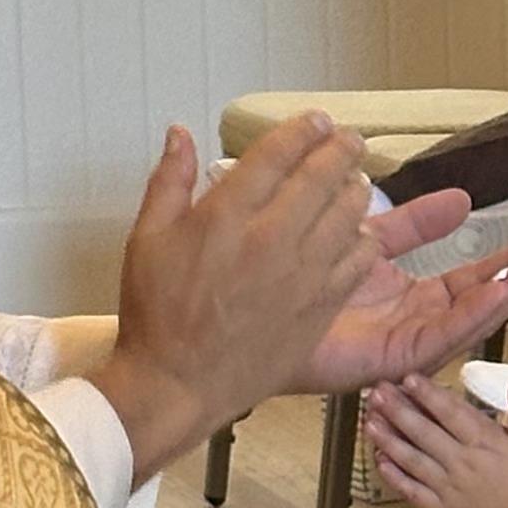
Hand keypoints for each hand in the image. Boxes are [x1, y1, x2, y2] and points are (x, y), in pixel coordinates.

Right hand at [95, 116, 385, 481]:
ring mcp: (301, 274)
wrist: (176, 385)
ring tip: (357, 181)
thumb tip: (181, 134)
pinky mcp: (319, 307)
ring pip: (348, 214)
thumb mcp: (145, 239)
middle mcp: (270, 238)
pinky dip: (363, 240)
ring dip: (356, 190)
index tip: (315, 123)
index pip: (277, 153)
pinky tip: (359, 234)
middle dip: (341, 149)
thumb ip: (169, 180)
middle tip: (348, 141)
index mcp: (226, 215)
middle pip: (322, 176)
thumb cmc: (158, 318)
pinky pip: (357, 261)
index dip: (303, 130)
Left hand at [297, 198, 507, 395]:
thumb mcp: (371, 242)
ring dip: (505, 295)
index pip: (468, 280)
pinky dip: (470, 316)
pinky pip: (437, 337)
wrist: (250, 312)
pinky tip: (494, 294)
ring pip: (465, 320)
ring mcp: (401, 344)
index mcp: (408, 299)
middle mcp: (409, 324)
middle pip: (477, 302)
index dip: (506, 262)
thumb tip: (461, 199)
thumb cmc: (297, 284)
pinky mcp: (388, 359)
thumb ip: (415, 224)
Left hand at [364, 369, 507, 507]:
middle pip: (424, 432)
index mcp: (485, 442)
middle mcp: (461, 461)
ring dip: (389, 440)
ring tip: (368, 422)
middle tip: (376, 393)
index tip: (408, 378)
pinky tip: (380, 461)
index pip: (450, 412)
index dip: (427, 394)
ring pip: (413, 459)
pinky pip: (413, 491)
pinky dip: (395, 477)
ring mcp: (448, 487)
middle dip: (398, 410)